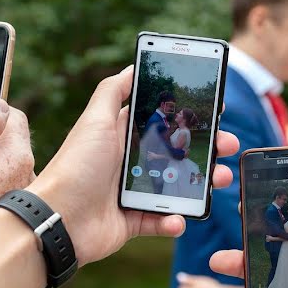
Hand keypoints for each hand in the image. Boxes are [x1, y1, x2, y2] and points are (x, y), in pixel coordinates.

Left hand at [26, 66, 238, 265]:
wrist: (59, 219)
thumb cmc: (76, 167)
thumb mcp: (94, 121)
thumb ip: (113, 91)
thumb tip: (132, 67)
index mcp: (123, 137)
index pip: (164, 122)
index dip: (189, 116)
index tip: (216, 111)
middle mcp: (131, 162)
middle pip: (179, 152)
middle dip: (208, 149)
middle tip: (229, 145)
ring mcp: (134, 193)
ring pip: (180, 186)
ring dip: (204, 184)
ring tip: (221, 180)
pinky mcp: (135, 221)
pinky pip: (163, 220)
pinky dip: (175, 220)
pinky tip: (179, 217)